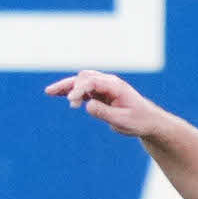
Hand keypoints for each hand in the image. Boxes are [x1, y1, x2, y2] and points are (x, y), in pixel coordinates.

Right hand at [44, 70, 164, 137]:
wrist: (148, 121)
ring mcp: (104, 86)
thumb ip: (104, 113)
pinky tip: (58, 94)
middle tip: (53, 94)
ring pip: (81, 81)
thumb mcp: (122, 120)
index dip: (79, 89)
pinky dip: (72, 91)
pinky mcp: (101, 93)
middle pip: (84, 77)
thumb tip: (87, 105)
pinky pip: (83, 89)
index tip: (71, 101)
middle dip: (69, 85)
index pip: (92, 82)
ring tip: (49, 92)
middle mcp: (109, 82)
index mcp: (115, 86)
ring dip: (66, 86)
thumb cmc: (138, 120)